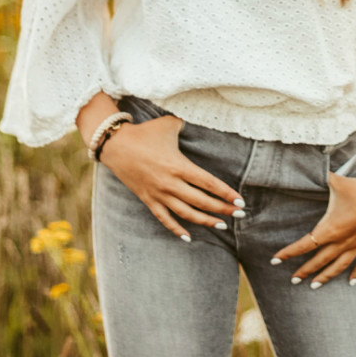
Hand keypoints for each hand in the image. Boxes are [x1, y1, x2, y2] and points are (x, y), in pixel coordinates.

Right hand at [99, 116, 242, 239]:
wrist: (115, 145)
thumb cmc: (144, 133)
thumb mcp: (169, 124)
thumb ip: (186, 124)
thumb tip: (200, 118)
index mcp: (179, 166)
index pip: (209, 183)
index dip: (226, 194)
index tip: (240, 201)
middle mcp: (171, 183)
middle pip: (202, 201)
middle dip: (223, 209)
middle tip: (239, 215)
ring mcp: (159, 194)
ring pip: (186, 214)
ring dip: (205, 221)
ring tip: (221, 226)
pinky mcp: (148, 200)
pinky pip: (164, 219)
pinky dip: (176, 230)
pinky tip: (188, 238)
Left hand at [270, 170, 355, 288]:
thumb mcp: (336, 182)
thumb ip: (320, 178)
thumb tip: (307, 168)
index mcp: (330, 229)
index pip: (305, 244)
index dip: (289, 253)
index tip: (275, 260)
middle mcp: (342, 242)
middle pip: (319, 261)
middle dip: (304, 271)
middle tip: (293, 280)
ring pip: (338, 267)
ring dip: (325, 277)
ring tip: (314, 287)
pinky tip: (350, 283)